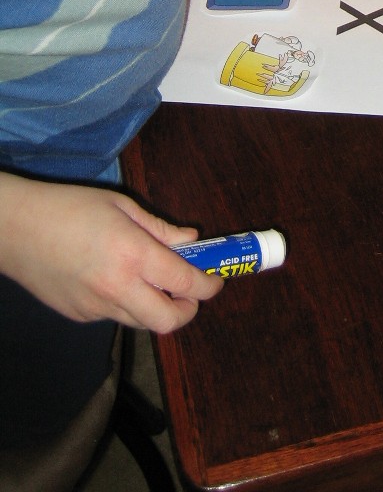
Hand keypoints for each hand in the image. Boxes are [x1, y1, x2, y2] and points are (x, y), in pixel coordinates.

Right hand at [0, 175, 221, 331]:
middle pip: (169, 321)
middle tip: (190, 291)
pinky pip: (116, 316)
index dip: (209, 286)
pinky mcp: (80, 316)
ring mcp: (97, 307)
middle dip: (188, 310)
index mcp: (133, 255)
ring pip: (143, 323)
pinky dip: (129, 304)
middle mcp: (118, 288)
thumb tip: (192, 239)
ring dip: (158, 309)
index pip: (185, 284)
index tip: (216, 280)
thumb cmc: (69, 207)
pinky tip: (118, 280)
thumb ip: (161, 228)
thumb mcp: (121, 206)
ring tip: (156, 282)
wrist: (15, 229)